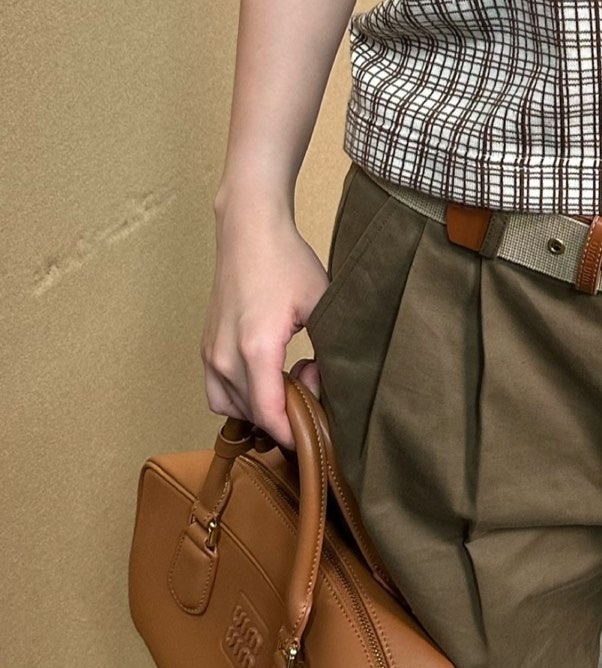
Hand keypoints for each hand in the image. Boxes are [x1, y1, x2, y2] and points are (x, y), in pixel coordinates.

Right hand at [203, 200, 327, 450]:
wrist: (248, 231)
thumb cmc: (286, 262)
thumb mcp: (321, 304)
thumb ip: (329, 349)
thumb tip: (329, 385)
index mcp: (255, 347)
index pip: (270, 414)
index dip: (293, 434)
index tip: (317, 437)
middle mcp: (225, 356)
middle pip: (253, 415)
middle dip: (286, 415)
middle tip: (314, 384)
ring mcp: (210, 352)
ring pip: (232, 408)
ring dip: (262, 407)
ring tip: (291, 378)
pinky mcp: (206, 347)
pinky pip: (218, 392)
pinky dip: (242, 397)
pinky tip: (269, 376)